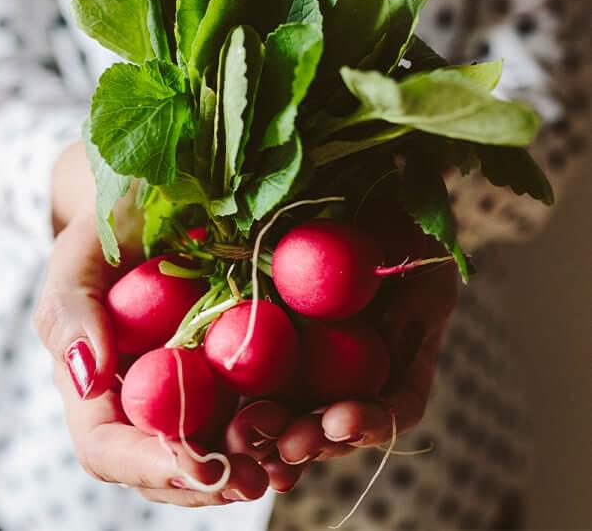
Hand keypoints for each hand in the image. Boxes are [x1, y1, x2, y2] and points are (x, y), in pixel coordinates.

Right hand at [36, 144, 268, 503]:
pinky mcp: (236, 369)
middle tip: (255, 480)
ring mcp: (196, 388)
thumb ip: (71, 312)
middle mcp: (148, 400)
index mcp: (100, 389)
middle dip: (210, 481)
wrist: (157, 204)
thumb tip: (88, 379)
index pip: (110, 448)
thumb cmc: (108, 229)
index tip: (194, 465)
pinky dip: (279, 427)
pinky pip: (256, 408)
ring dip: (252, 462)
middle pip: (169, 467)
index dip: (147, 465)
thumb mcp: (78, 258)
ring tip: (287, 458)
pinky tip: (306, 425)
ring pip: (217, 448)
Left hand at [226, 260, 456, 489]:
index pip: (393, 412)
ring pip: (295, 412)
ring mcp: (313, 364)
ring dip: (273, 432)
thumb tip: (387, 353)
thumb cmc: (407, 241)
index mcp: (398, 368)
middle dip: (313, 440)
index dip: (369, 424)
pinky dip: (245, 403)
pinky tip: (229, 417)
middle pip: (337, 426)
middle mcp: (355, 376)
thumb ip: (415, 316)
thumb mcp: (424, 275)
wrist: (370, 210)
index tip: (339, 420)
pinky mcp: (275, 347)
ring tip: (253, 437)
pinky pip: (260, 378)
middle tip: (291, 444)